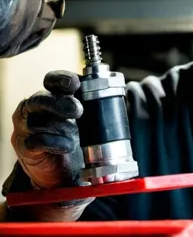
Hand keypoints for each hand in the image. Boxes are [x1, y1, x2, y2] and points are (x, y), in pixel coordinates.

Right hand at [11, 70, 83, 189]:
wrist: (62, 166)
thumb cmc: (74, 132)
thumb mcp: (84, 113)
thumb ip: (92, 99)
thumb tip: (115, 87)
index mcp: (51, 93)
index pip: (51, 79)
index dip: (61, 79)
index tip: (76, 84)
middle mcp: (34, 107)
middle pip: (40, 99)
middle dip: (60, 103)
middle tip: (77, 111)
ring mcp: (26, 126)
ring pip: (37, 121)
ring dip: (59, 126)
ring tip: (72, 131)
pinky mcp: (25, 147)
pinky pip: (36, 141)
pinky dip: (54, 143)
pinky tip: (67, 146)